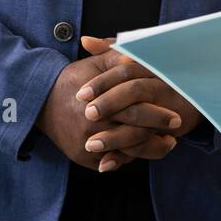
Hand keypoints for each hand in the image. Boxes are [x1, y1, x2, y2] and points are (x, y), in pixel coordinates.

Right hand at [36, 36, 181, 172]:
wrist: (41, 102)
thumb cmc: (76, 79)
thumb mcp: (96, 65)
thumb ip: (118, 60)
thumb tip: (137, 58)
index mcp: (97, 102)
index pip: (133, 110)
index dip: (156, 113)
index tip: (176, 114)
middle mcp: (90, 126)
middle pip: (132, 133)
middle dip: (157, 132)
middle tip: (178, 128)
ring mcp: (86, 145)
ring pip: (126, 153)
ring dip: (151, 149)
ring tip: (169, 142)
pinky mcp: (84, 159)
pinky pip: (114, 162)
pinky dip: (133, 157)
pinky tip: (149, 149)